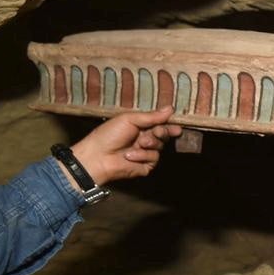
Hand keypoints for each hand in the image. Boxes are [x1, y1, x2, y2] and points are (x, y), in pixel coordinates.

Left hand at [68, 106, 182, 187]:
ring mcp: (145, 153)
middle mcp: (145, 139)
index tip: (176, 124)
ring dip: (150, 144)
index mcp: (140, 127)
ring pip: (161, 146)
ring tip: (138, 144)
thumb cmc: (108, 135)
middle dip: (162, 132)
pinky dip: (143, 156)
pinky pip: (153, 158)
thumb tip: (170, 108)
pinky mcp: (146, 166)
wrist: (97, 156)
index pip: (160, 124)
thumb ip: (151, 116)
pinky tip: (130, 156)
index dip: (169, 124)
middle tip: (157, 132)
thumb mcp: (130, 120)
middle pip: (164, 135)